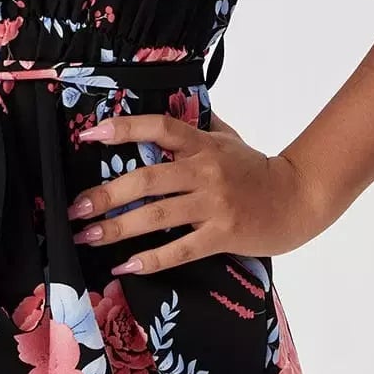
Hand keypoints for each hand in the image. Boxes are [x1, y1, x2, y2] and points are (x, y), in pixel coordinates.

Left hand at [67, 108, 326, 275]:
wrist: (298, 198)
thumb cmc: (257, 169)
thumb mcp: (228, 139)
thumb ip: (197, 128)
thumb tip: (167, 108)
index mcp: (203, 144)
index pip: (161, 128)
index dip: (125, 129)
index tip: (90, 134)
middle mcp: (205, 171)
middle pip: (147, 178)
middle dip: (106, 194)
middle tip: (75, 208)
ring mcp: (214, 204)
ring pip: (157, 215)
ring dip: (118, 228)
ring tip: (89, 236)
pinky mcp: (222, 235)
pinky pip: (180, 249)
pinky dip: (151, 259)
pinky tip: (126, 266)